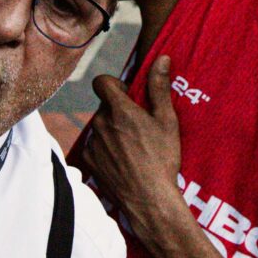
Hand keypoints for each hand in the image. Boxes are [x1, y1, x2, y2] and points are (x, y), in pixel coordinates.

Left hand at [82, 59, 182, 238]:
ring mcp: (93, 143)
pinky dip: (106, 149)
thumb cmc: (162, 159)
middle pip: (105, 107)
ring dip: (112, 131)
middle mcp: (101, 124)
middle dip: (119, 112)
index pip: (101, 82)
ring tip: (134, 148)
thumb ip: (159, 87)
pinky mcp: (90, 161)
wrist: (149, 200)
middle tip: (139, 127)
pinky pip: (95, 146)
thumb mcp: (167, 121)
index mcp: (119, 110)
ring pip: (100, 127)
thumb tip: (161, 58)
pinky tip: (124, 161)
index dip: (114, 84)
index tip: (128, 95)